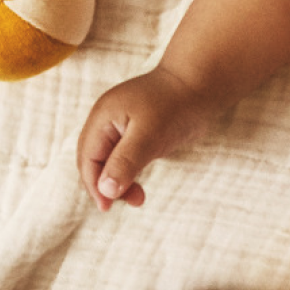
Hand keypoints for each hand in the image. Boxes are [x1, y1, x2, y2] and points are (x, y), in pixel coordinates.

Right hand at [75, 66, 220, 211]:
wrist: (201, 83)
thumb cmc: (176, 104)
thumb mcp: (149, 134)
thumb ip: (125, 161)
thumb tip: (105, 190)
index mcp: (102, 118)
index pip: (88, 158)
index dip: (94, 184)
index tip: (107, 207)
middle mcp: (107, 122)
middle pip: (95, 161)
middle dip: (106, 186)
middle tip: (130, 202)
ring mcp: (121, 127)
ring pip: (110, 162)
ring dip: (119, 182)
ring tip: (139, 198)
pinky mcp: (137, 133)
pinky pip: (124, 158)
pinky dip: (129, 174)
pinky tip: (138, 186)